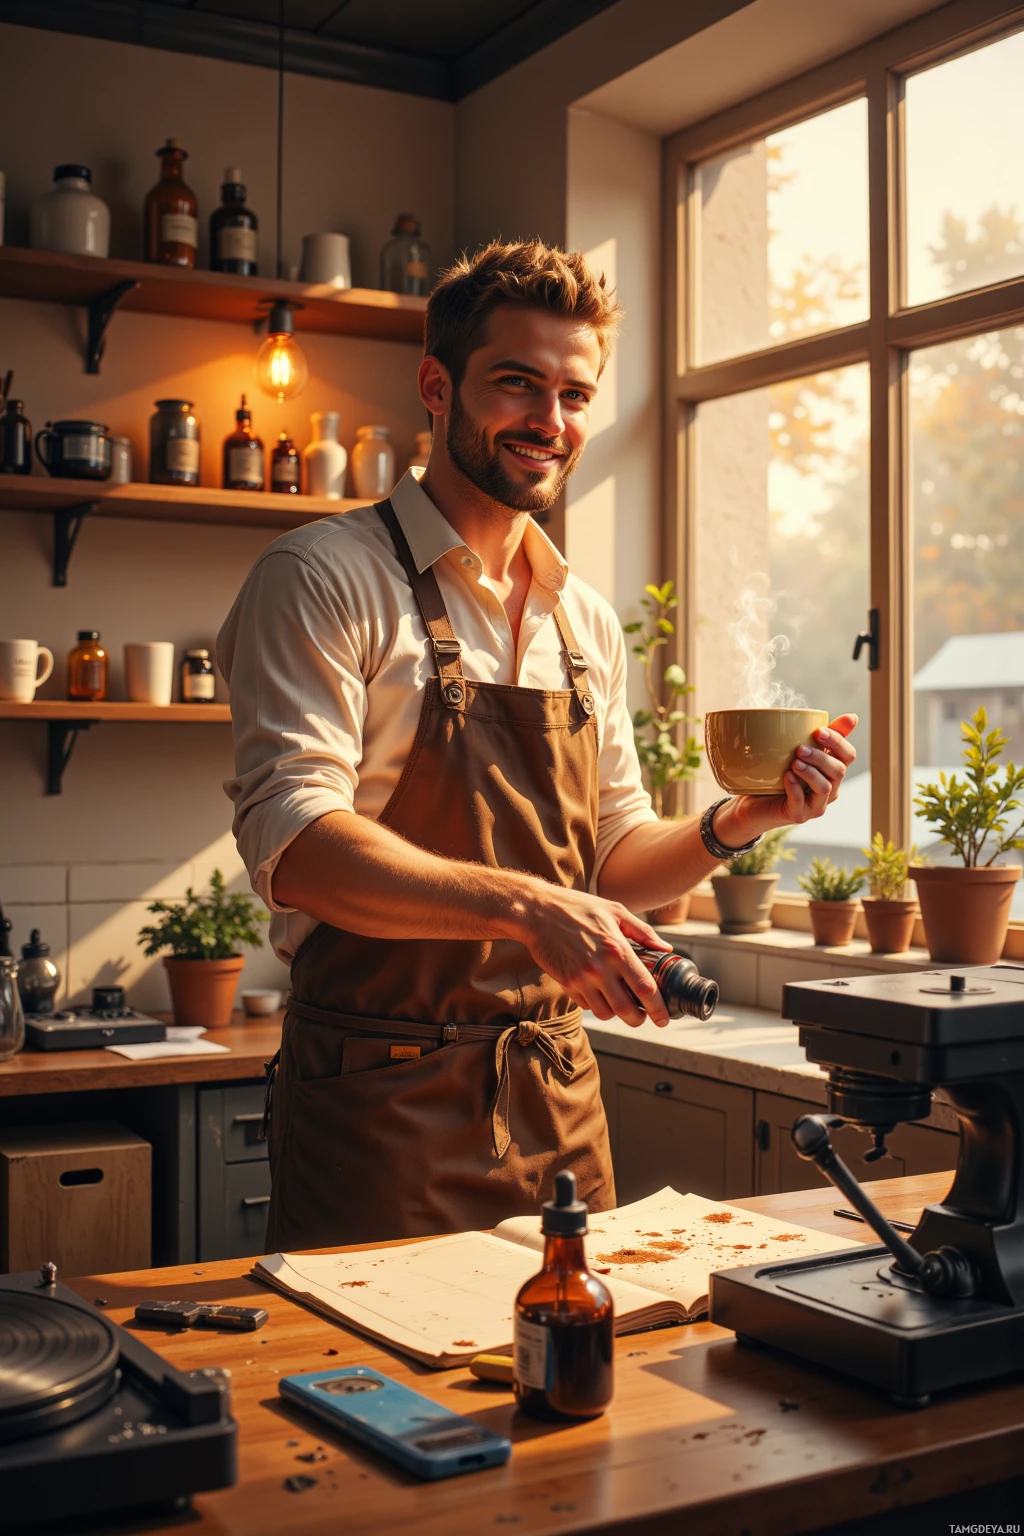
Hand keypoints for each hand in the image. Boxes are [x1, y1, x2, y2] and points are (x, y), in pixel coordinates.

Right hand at [506, 885, 672, 1029]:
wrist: (538, 911)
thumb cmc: (577, 907)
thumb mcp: (615, 911)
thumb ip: (643, 932)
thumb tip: (665, 949)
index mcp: (617, 949)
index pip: (645, 988)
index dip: (658, 1009)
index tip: (664, 1018)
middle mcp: (600, 968)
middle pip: (626, 1010)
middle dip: (639, 1019)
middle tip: (643, 1016)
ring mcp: (581, 978)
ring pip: (605, 1013)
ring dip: (617, 1014)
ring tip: (621, 1004)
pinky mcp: (566, 983)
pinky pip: (586, 1005)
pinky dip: (596, 1005)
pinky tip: (599, 992)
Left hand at [715, 714, 858, 843]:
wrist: (754, 802)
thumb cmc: (778, 774)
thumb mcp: (798, 752)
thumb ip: (819, 736)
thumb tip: (853, 717)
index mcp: (832, 771)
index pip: (848, 755)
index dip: (838, 741)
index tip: (819, 731)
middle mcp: (829, 790)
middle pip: (838, 771)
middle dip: (821, 757)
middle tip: (800, 749)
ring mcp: (815, 805)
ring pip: (825, 788)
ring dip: (811, 772)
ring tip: (794, 762)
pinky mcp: (799, 816)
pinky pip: (801, 803)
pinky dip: (795, 788)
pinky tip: (786, 777)